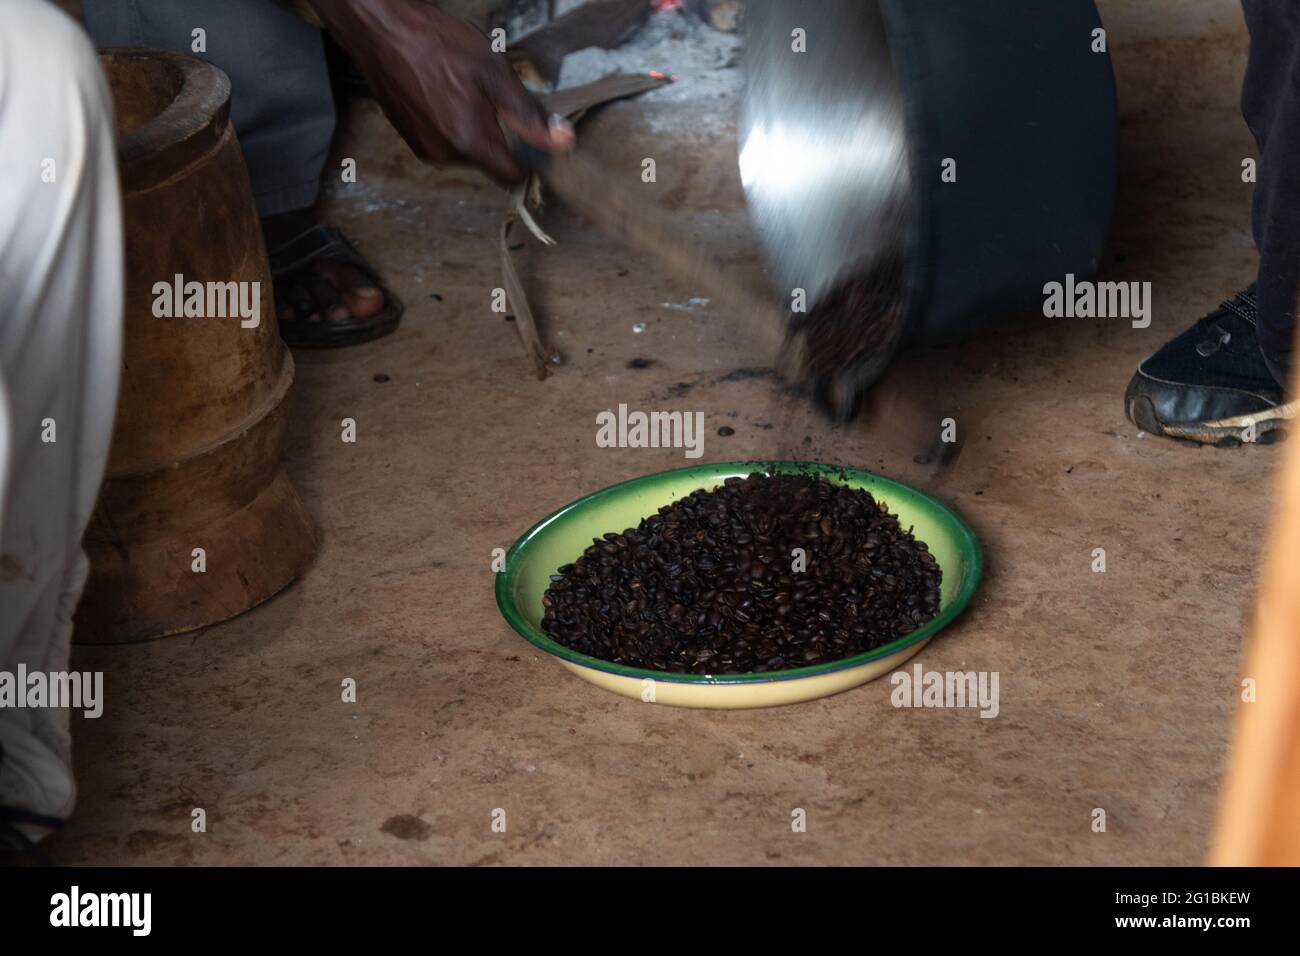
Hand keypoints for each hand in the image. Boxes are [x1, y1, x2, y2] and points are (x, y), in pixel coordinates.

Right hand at [308, 0, 573, 184]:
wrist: (380, 29)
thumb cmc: (437, 44)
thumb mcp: (494, 72)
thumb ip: (529, 113)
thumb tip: (562, 140)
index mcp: (470, 143)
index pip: (511, 177)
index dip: (526, 161)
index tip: (530, 138)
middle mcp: (445, 155)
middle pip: (487, 162)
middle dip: (496, 137)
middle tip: (490, 96)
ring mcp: (423, 147)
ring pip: (464, 150)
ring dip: (471, 128)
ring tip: (462, 89)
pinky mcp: (408, 136)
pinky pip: (441, 140)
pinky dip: (449, 122)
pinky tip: (443, 90)